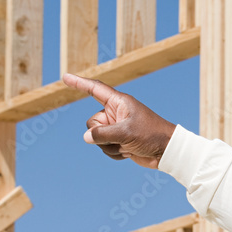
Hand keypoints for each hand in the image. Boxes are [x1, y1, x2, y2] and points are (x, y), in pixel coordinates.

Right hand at [62, 73, 176, 169]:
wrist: (167, 152)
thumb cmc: (151, 135)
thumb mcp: (126, 133)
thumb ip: (102, 134)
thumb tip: (86, 137)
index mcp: (119, 102)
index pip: (94, 89)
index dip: (79, 83)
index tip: (65, 77)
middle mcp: (115, 113)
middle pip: (91, 123)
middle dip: (101, 135)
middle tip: (121, 138)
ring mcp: (116, 128)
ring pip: (97, 139)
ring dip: (111, 147)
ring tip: (129, 146)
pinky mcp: (119, 141)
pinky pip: (105, 148)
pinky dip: (115, 153)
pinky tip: (129, 152)